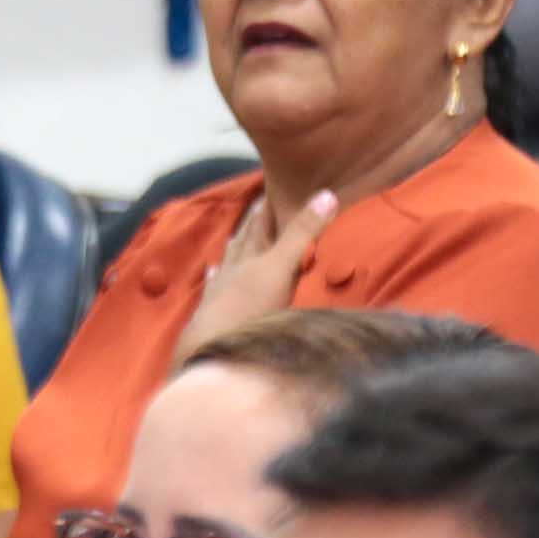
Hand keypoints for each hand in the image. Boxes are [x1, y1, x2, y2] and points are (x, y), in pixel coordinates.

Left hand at [185, 189, 338, 350]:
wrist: (211, 348)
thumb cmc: (248, 307)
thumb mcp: (281, 268)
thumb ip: (301, 234)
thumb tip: (327, 194)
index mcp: (250, 255)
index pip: (260, 223)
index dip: (266, 206)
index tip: (271, 189)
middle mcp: (233, 269)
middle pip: (244, 240)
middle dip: (252, 224)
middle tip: (257, 206)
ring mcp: (221, 291)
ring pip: (229, 262)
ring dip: (235, 248)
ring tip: (235, 236)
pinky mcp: (213, 314)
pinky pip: (215, 288)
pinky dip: (217, 278)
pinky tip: (212, 273)